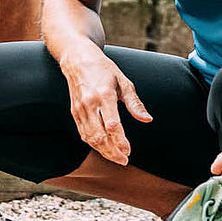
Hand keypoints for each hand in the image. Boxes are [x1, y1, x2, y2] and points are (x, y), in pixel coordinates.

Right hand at [56, 44, 152, 165]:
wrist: (78, 60)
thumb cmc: (104, 70)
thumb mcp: (123, 82)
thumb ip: (135, 103)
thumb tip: (147, 119)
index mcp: (104, 95)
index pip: (112, 125)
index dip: (120, 141)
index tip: (128, 151)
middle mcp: (90, 103)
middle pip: (100, 135)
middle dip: (112, 151)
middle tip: (124, 159)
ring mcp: (80, 109)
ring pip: (90, 138)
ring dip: (103, 151)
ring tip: (116, 157)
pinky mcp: (74, 112)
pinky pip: (83, 133)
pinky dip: (94, 144)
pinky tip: (104, 148)